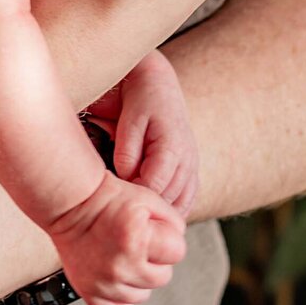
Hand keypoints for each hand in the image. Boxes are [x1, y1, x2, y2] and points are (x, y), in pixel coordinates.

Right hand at [39, 169, 187, 304]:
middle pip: (163, 277)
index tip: (155, 232)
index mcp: (135, 237)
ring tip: (124, 257)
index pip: (177, 252)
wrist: (70, 206)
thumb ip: (173, 222)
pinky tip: (116, 279)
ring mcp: (104, 281)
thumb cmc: (105, 200)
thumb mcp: (147, 199)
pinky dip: (119, 299)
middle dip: (155, 260)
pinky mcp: (89, 292)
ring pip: (143, 295)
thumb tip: (178, 243)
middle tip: (138, 244)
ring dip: (138, 278)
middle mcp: (120, 263)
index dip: (169, 239)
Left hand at [86, 51, 197, 215]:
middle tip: (120, 215)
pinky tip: (154, 216)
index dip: (133, 198)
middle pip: (167, 200)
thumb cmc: (141, 100)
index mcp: (172, 148)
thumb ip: (127, 152)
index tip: (113, 203)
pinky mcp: (191, 172)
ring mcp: (192, 168)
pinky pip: (186, 202)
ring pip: (179, 206)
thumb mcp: (130, 121)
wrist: (157, 85)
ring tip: (135, 218)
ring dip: (159, 214)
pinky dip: (171, 212)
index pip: (153, 187)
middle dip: (144, 209)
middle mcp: (188, 161)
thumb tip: (125, 178)